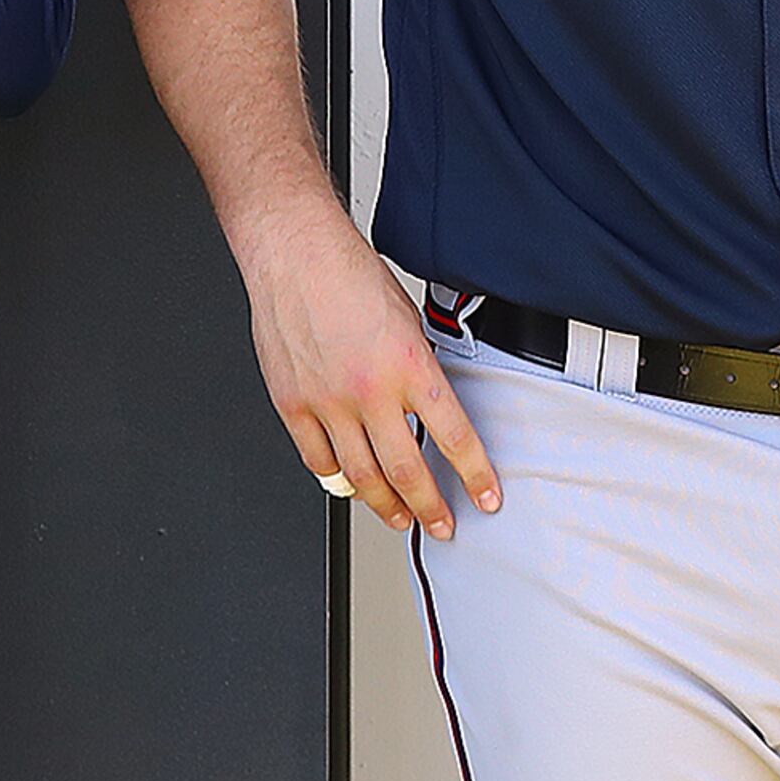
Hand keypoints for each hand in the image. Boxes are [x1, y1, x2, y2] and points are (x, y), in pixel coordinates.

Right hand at [236, 208, 500, 541]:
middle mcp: (370, 391)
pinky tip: (351, 486)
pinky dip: (338, 480)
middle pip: (407, 471)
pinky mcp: (293, 405)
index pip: (453, 437)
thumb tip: (430, 405)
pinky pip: (319, 459)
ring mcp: (328, 403)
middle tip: (444, 525)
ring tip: (401, 519)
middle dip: (432, 507)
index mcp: (409, 367)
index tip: (486, 497)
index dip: (475, 475)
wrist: (295, 255)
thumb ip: (419, 368)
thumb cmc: (350, 276)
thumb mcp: (409, 319)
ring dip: (386, 506)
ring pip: (362, 476)